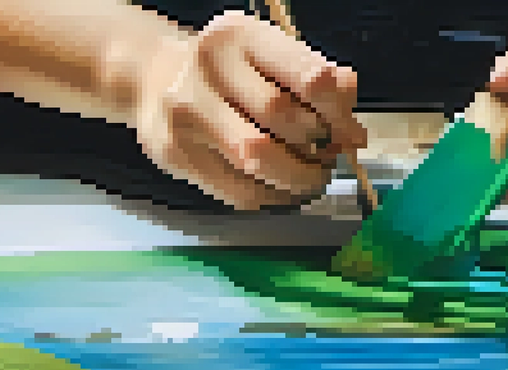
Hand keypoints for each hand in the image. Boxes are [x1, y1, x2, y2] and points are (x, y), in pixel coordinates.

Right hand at [131, 10, 366, 209]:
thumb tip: (354, 133)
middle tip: (328, 156)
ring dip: (298, 178)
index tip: (349, 132)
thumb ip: (315, 81)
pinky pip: (236, 190)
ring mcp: (186, 113)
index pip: (308, 77)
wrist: (153, 79)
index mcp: (241, 35)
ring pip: (259, 159)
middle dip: (318, 146)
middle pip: (283, 118)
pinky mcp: (174, 154)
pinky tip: (280, 189)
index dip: (340, 113)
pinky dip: (270, 196)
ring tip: (311, 178)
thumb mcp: (269, 55)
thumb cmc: (227, 70)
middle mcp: (208, 68)